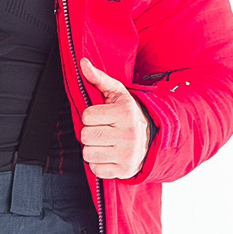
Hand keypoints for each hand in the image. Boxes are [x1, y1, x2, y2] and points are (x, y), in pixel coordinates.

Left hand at [78, 60, 150, 178]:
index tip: (101, 117)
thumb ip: (98, 78)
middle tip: (101, 131)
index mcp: (125, 112)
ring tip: (104, 143)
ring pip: (88, 153)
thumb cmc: (127, 114)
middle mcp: (128, 134)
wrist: (150, 139)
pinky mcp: (124, 170)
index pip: (87, 116)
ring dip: (92, 149)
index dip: (89, 117)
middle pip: (85, 136)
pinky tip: (108, 155)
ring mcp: (127, 154)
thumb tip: (82, 63)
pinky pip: (95, 169)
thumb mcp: (117, 94)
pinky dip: (98, 164)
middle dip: (89, 133)